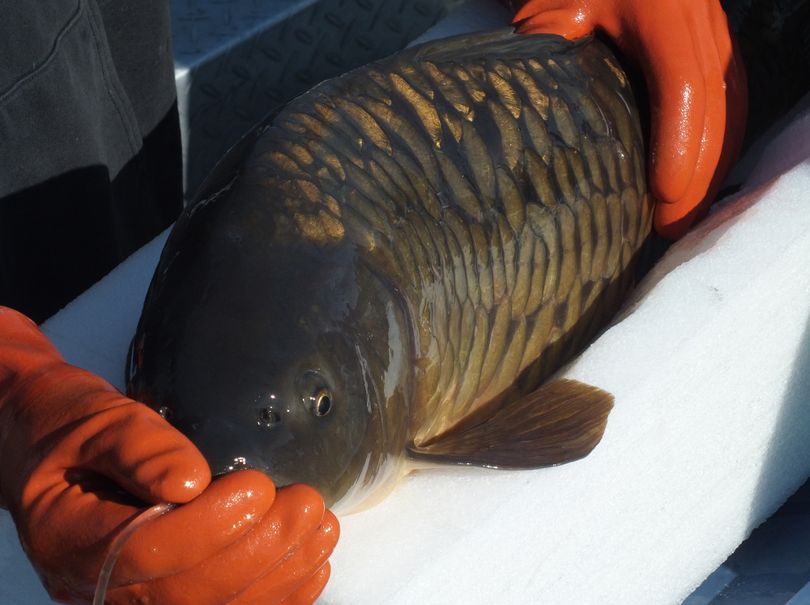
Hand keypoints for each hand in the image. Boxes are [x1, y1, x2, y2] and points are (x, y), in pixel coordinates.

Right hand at [0, 307, 337, 603]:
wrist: (50, 449)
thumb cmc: (71, 430)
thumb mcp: (96, 423)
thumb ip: (139, 449)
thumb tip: (191, 481)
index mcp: (73, 543)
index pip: (148, 551)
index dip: (210, 525)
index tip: (260, 486)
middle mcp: (104, 587)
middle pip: (191, 590)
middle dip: (262, 550)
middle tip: (308, 503)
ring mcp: (137, 598)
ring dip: (280, 575)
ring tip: (322, 527)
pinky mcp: (168, 594)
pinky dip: (276, 595)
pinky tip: (313, 563)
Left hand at [511, 0, 747, 238]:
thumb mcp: (553, 9)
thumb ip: (548, 52)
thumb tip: (542, 117)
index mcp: (664, 14)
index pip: (682, 85)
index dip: (678, 144)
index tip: (662, 195)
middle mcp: (700, 25)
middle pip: (717, 108)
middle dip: (699, 176)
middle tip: (672, 229)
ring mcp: (714, 36)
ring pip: (731, 109)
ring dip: (714, 169)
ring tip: (688, 219)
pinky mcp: (714, 50)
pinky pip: (730, 102)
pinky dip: (719, 148)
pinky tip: (701, 184)